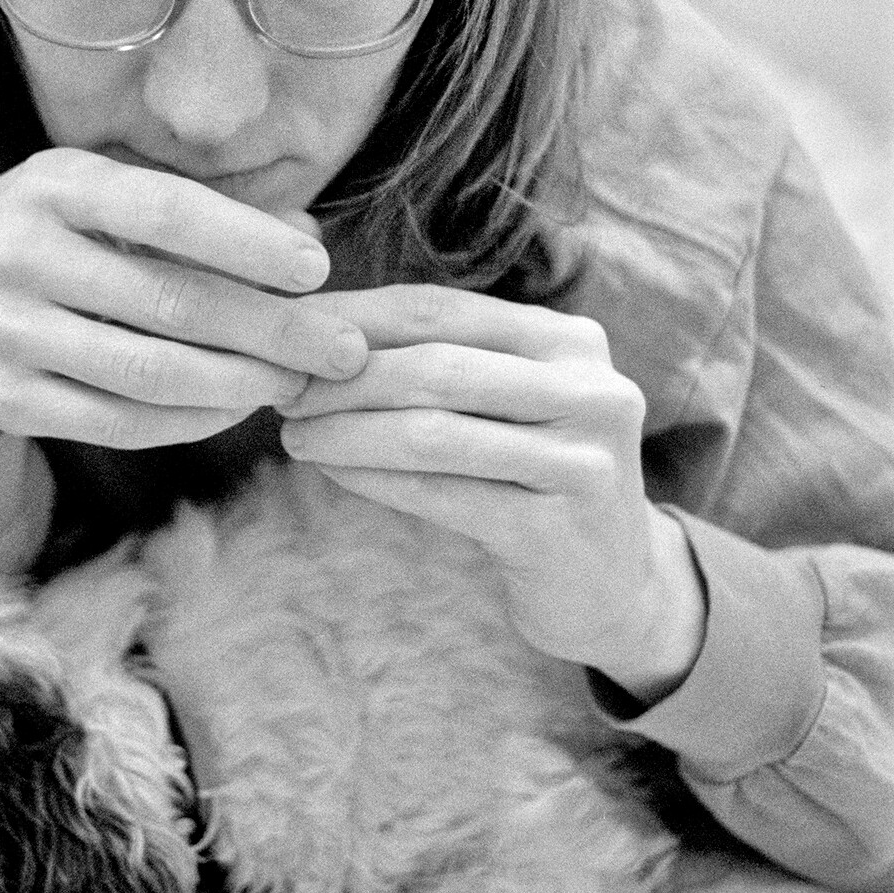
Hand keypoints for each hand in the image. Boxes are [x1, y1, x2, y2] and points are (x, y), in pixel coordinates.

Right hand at [0, 148, 368, 447]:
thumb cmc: (42, 233)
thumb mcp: (99, 194)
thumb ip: (196, 210)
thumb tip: (304, 229)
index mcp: (52, 186)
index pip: (163, 212)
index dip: (246, 242)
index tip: (317, 267)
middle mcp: (18, 254)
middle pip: (168, 303)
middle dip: (270, 331)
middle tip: (341, 349)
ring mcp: (3, 332)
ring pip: (145, 373)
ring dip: (237, 385)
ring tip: (296, 382)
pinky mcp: (1, 399)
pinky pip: (114, 421)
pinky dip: (186, 420)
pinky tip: (233, 409)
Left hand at [277, 286, 706, 701]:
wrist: (611, 582)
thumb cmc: (531, 474)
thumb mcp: (508, 400)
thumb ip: (441, 355)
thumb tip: (315, 323)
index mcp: (570, 341)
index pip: (441, 309)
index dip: (355, 316)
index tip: (289, 330)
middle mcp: (590, 390)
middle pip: (434, 367)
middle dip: (343, 378)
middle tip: (282, 392)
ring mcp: (580, 462)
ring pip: (431, 433)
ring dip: (346, 432)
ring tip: (294, 436)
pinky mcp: (556, 530)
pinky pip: (440, 494)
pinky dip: (374, 479)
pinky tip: (333, 473)